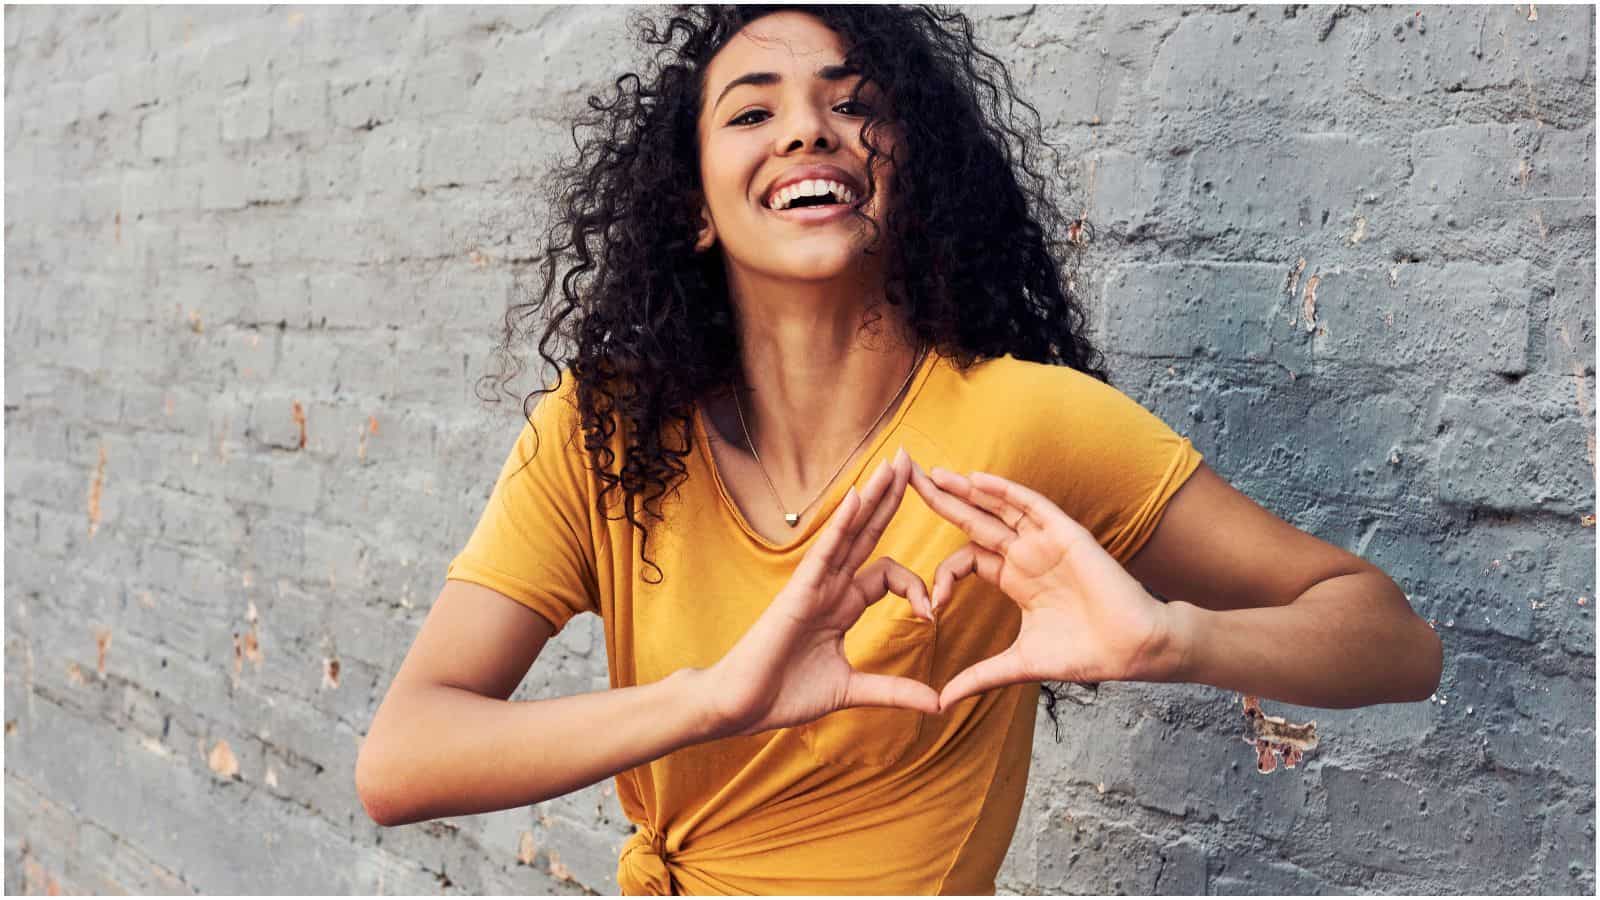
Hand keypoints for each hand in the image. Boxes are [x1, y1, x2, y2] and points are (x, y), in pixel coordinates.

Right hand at [704, 448, 939, 739]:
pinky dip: (842, 523)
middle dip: (891, 497)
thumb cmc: (784, 695)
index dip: (917, 586)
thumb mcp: (852, 690)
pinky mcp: (799, 590)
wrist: (740, 706)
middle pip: (868, 532)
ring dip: (875, 496)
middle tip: (912, 460)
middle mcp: (830, 587)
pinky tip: (859, 496)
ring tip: (897, 463)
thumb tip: (938, 703)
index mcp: (842, 606)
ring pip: (851, 531)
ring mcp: (814, 585)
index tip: (931, 616)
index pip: (889, 574)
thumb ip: (893, 691)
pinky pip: (826, 550)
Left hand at [909, 461, 1177, 710]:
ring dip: (965, 489)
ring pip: (998, 506)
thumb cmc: (1084, 654)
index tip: (930, 607)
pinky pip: (1031, 505)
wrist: (1132, 649)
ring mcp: (1045, 541)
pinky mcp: (1065, 534)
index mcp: (1014, 579)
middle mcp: (1025, 554)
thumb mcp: (1018, 664)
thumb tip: (940, 703)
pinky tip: (975, 480)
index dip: (942, 576)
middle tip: (904, 478)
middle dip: (940, 500)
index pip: (966, 560)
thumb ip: (979, 677)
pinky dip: (1004, 491)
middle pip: (974, 520)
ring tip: (931, 473)